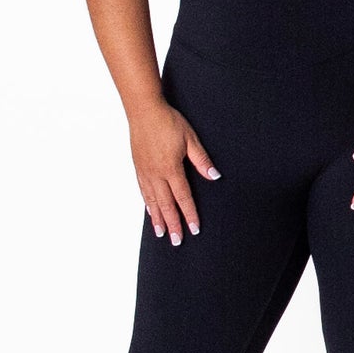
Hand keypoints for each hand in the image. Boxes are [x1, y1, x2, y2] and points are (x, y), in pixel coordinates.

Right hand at [130, 102, 219, 244]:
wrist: (144, 111)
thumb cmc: (168, 122)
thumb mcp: (190, 139)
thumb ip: (202, 160)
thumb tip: (215, 176)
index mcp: (171, 169)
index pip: (183, 198)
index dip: (189, 215)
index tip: (194, 229)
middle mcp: (156, 174)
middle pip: (166, 205)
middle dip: (173, 224)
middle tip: (177, 241)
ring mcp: (145, 172)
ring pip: (152, 201)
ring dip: (157, 219)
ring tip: (161, 234)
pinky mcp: (138, 167)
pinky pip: (143, 191)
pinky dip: (147, 204)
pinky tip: (150, 211)